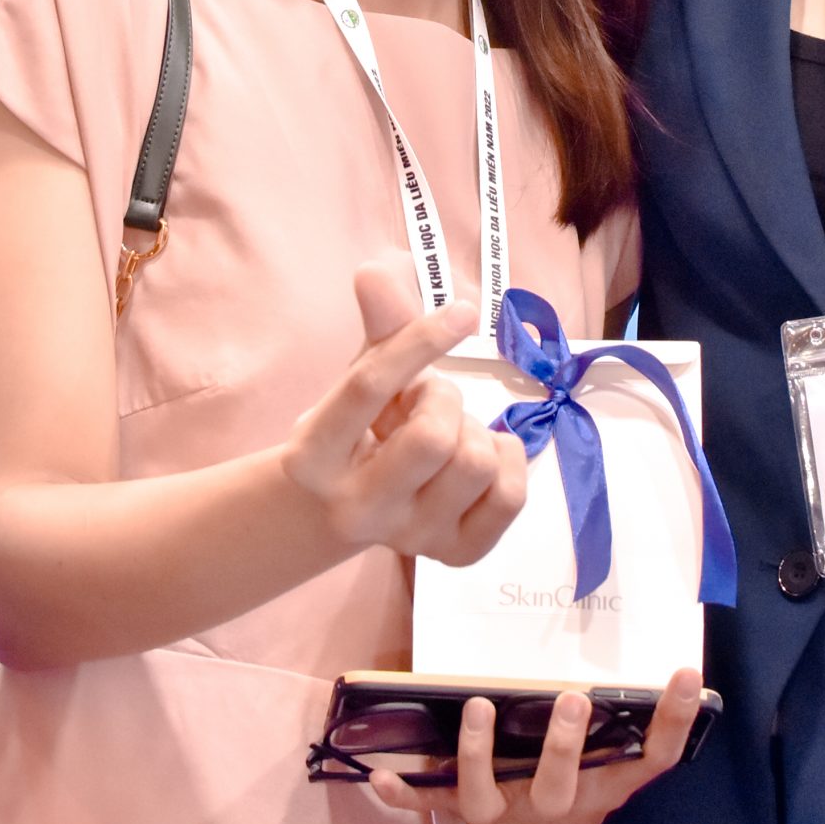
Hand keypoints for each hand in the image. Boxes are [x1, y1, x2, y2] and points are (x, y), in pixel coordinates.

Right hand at [280, 258, 526, 564]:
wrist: (344, 512)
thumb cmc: (357, 430)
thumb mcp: (359, 377)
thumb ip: (378, 325)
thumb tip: (377, 269)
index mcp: (314, 454)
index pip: (368, 387)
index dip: (419, 340)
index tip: (462, 312)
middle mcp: (358, 508)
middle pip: (433, 437)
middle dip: (444, 398)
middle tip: (430, 399)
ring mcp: (409, 539)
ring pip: (474, 462)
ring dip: (473, 429)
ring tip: (450, 432)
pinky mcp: (454, 554)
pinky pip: (510, 494)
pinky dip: (507, 458)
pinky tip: (481, 455)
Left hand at [369, 668, 704, 823]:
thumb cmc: (580, 786)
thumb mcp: (613, 765)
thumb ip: (633, 726)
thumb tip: (675, 669)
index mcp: (604, 790)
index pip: (652, 759)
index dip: (672, 722)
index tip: (686, 675)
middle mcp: (557, 806)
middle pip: (562, 787)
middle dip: (565, 748)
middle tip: (574, 701)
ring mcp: (507, 812)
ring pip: (489, 794)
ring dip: (478, 754)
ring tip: (479, 707)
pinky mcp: (467, 813)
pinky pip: (432, 805)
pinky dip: (404, 794)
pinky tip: (377, 778)